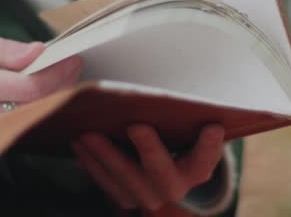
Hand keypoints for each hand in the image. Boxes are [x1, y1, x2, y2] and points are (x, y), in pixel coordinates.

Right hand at [0, 30, 81, 125]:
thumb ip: (7, 50)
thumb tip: (39, 52)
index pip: (29, 87)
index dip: (57, 73)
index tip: (73, 58)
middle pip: (37, 105)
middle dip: (62, 84)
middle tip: (75, 64)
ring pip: (34, 116)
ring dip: (56, 96)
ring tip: (67, 74)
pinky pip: (25, 122)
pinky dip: (43, 105)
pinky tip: (53, 89)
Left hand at [72, 124, 224, 211]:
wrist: (159, 166)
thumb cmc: (175, 134)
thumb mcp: (185, 126)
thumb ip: (187, 115)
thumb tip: (191, 92)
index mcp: (196, 170)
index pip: (206, 160)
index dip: (209, 146)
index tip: (213, 127)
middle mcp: (174, 188)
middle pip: (162, 172)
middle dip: (149, 149)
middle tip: (136, 125)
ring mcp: (147, 196)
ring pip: (126, 179)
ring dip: (106, 155)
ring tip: (88, 133)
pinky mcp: (124, 197)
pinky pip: (105, 183)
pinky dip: (91, 162)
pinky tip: (78, 142)